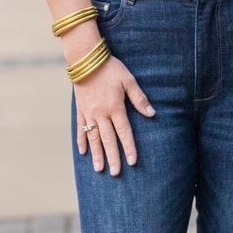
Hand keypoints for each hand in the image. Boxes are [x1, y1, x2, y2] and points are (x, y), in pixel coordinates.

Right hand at [75, 56, 154, 174]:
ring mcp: (89, 113)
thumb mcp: (128, 80)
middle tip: (115, 173)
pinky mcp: (80, 109)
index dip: (129, 148)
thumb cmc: (110, 68)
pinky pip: (81, 128)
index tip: (132, 162)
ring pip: (94, 138)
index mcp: (115, 107)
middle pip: (108, 140)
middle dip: (112, 157)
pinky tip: (83, 152)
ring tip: (99, 169)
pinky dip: (82, 141)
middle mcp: (101, 114)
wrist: (85, 59)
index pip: (124, 132)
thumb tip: (152, 113)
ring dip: (97, 154)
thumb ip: (139, 98)